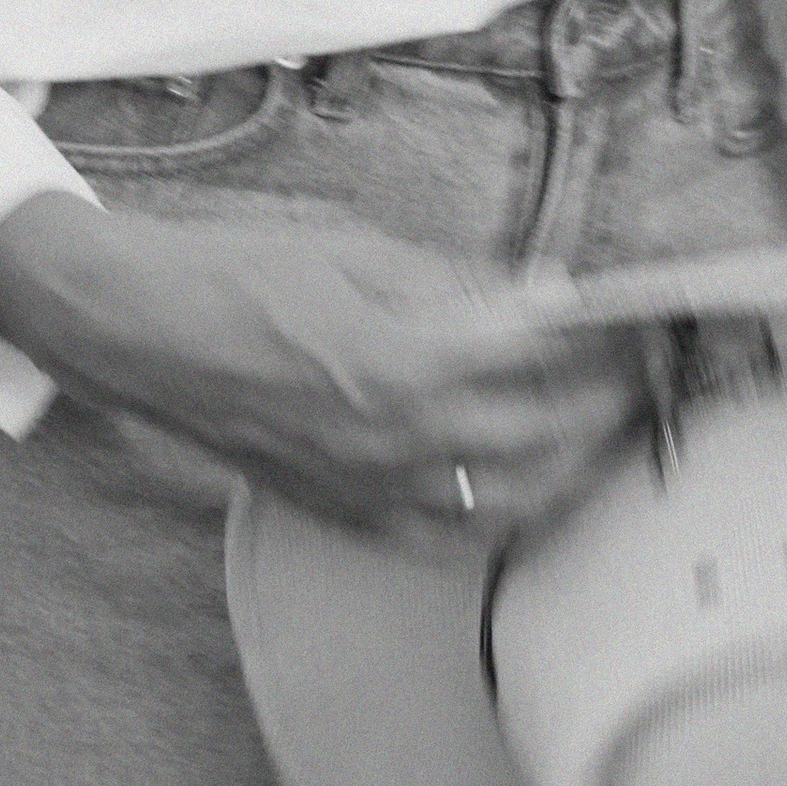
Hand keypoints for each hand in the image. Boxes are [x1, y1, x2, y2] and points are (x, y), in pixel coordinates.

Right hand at [47, 207, 647, 544]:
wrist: (133, 331)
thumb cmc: (235, 273)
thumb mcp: (356, 249)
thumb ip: (458, 284)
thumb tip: (545, 298)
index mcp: (407, 361)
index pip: (549, 363)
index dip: (613, 345)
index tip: (653, 327)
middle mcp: (398, 441)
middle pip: (549, 441)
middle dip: (614, 410)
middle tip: (652, 378)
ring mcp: (371, 488)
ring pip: (512, 503)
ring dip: (573, 470)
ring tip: (609, 433)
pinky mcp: (342, 512)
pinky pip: (448, 536)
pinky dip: (504, 515)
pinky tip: (528, 489)